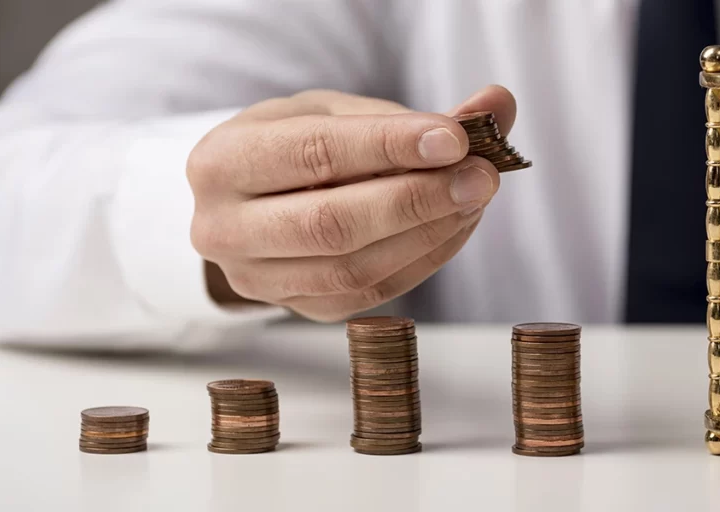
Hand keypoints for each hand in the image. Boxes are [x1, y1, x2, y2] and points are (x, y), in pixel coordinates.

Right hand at [187, 86, 515, 320]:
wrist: (255, 201)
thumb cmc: (296, 146)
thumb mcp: (339, 113)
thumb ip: (412, 115)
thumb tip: (498, 105)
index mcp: (222, 162)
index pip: (314, 154)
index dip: (388, 147)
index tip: (455, 138)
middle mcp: (225, 229)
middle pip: (332, 223)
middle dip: (418, 199)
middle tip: (481, 176)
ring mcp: (259, 281)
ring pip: (354, 269)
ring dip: (429, 233)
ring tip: (475, 198)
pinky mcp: (301, 309)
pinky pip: (371, 292)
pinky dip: (424, 259)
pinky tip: (455, 225)